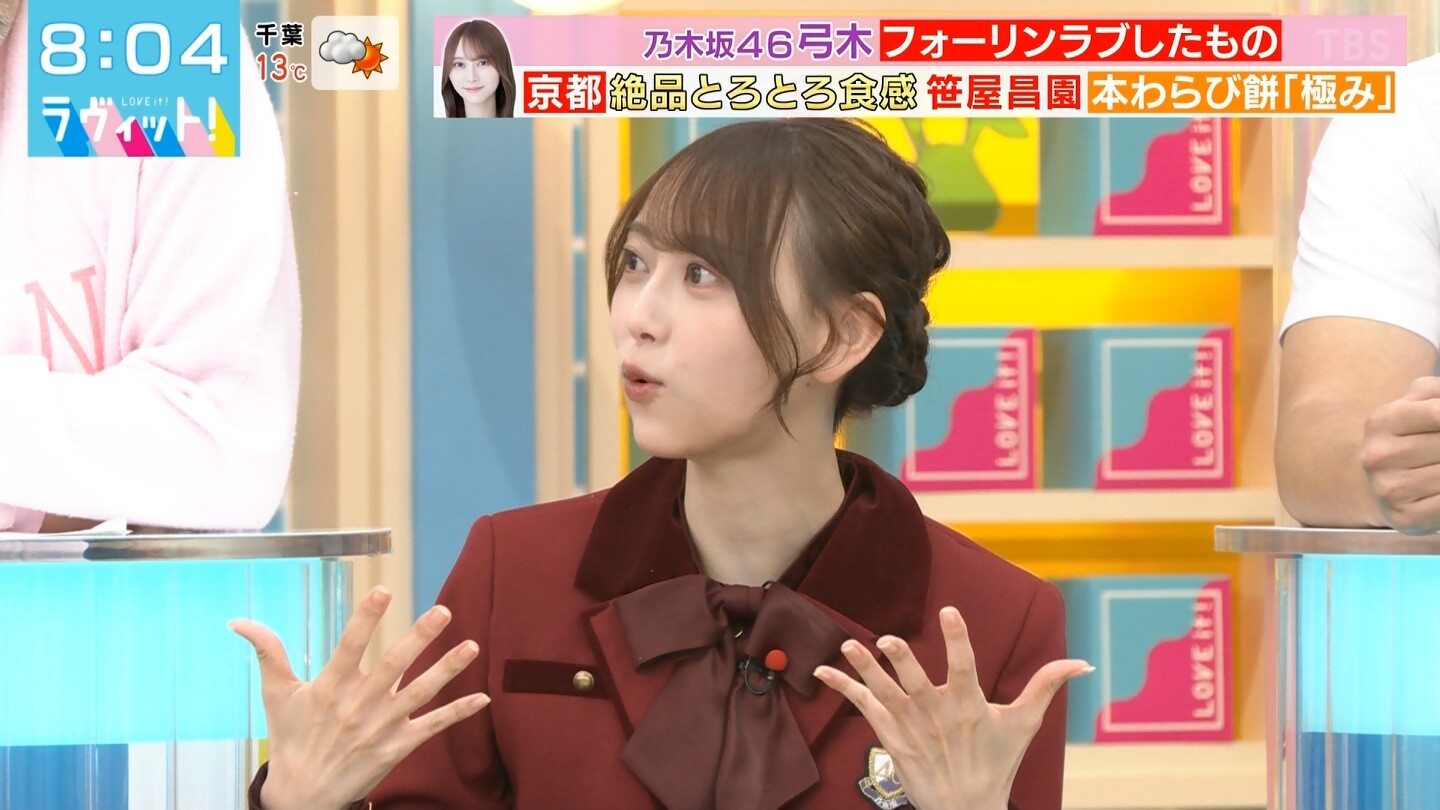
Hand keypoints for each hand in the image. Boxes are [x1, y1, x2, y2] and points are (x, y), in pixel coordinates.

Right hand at [229, 586, 489, 809]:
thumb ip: (267, 652)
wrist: (303, 796)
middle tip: (444, 610)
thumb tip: (238, 620)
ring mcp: (381, 726)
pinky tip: (483, 698)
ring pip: (420, 693)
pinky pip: (433, 727)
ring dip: (448, 670)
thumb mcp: (277, 696)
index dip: (366, 618)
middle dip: (420, 637)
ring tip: (473, 646)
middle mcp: (359, 705)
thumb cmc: (291, 740)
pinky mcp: (398, 747)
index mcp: (330, 688)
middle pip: (394, 665)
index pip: (350, 646)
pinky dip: (458, 713)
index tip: (383, 590)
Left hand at [814, 606, 1091, 809]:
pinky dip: (843, 688)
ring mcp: (911, 726)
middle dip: (900, 662)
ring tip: (847, 646)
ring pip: (883, 691)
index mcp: (969, 705)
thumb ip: (1046, 686)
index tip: (948, 611)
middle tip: (887, 641)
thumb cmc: (997, 762)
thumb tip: (1082, 662)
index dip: (957, 638)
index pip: (963, 665)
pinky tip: (822, 670)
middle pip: (915, 681)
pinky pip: (863, 707)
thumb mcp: (1024, 724)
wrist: (967, 809)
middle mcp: (936, 713)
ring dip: (863, 669)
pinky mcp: (891, 737)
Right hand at [1362, 377, 1439, 534]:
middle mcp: (1378, 456)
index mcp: (1380, 421)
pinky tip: (1439, 486)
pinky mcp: (1404, 517)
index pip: (1437, 413)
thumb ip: (1436, 392)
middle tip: (1439, 452)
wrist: (1388, 484)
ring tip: (1438, 464)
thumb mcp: (1419, 403)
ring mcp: (1388, 489)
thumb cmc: (1413, 437)